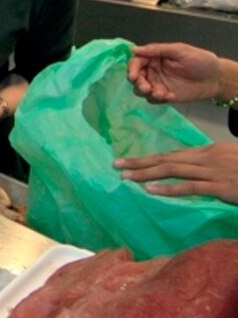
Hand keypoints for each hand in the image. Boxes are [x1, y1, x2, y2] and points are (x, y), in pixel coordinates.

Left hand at [114, 142, 237, 203]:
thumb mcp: (229, 161)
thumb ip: (210, 164)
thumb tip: (191, 170)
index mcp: (208, 151)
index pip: (173, 154)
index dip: (150, 157)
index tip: (130, 160)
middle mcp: (206, 157)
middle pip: (167, 158)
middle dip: (140, 162)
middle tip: (116, 165)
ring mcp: (212, 171)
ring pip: (172, 169)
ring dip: (147, 173)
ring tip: (126, 176)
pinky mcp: (220, 186)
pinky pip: (190, 186)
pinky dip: (169, 188)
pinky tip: (152, 191)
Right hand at [128, 43, 221, 103]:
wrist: (216, 79)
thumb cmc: (200, 61)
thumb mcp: (180, 50)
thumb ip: (157, 49)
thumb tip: (133, 49)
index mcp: (155, 57)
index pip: (136, 62)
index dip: (132, 68)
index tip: (133, 76)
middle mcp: (153, 70)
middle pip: (136, 77)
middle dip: (138, 83)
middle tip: (146, 88)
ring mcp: (158, 84)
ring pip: (141, 90)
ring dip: (147, 92)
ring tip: (161, 93)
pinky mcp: (164, 95)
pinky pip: (153, 99)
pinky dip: (158, 99)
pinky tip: (170, 96)